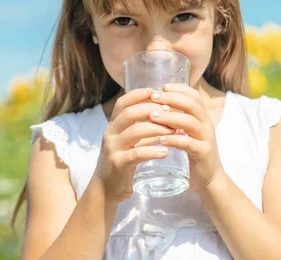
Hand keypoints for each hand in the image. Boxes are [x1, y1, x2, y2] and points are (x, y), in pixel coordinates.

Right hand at [93, 88, 176, 202]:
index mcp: (113, 125)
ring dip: (156, 129)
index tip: (156, 91)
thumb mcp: (130, 142)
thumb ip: (144, 130)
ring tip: (174, 131)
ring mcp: (112, 149)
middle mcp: (110, 133)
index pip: (122, 103)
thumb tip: (168, 116)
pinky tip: (165, 152)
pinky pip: (136, 154)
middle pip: (129, 113)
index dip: (138, 94)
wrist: (106, 188)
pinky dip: (152, 151)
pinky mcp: (117, 164)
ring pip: (134, 132)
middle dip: (151, 109)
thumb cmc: (122, 161)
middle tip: (170, 110)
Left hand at [148, 83, 225, 192]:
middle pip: (192, 104)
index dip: (179, 89)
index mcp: (202, 117)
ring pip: (189, 122)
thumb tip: (157, 106)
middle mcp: (206, 125)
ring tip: (152, 116)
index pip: (194, 96)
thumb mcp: (188, 133)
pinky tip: (161, 139)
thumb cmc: (194, 153)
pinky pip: (189, 143)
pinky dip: (174, 139)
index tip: (162, 86)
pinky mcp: (203, 154)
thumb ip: (178, 120)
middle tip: (154, 97)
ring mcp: (206, 139)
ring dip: (170, 117)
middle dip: (172, 98)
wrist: (209, 179)